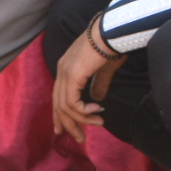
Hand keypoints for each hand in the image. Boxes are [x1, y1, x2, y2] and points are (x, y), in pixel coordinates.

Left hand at [50, 16, 115, 143]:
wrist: (113, 31)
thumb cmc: (112, 46)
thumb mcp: (104, 70)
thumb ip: (99, 85)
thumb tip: (97, 101)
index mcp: (66, 68)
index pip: (58, 96)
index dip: (60, 115)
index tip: (64, 130)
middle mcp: (62, 70)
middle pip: (58, 105)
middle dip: (68, 124)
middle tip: (79, 138)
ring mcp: (65, 72)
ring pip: (65, 106)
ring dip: (82, 120)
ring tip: (98, 123)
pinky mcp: (72, 75)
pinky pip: (71, 102)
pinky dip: (83, 111)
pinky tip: (96, 112)